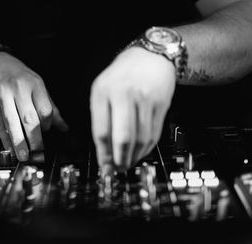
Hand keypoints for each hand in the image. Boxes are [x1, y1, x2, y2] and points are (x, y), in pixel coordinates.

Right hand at [0, 52, 67, 160]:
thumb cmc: (15, 74)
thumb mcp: (36, 83)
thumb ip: (50, 106)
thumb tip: (64, 127)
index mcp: (34, 84)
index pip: (45, 109)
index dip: (47, 125)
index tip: (47, 133)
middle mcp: (18, 90)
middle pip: (29, 118)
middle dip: (35, 139)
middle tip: (39, 153)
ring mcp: (3, 98)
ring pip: (13, 124)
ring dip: (19, 143)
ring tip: (24, 156)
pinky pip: (0, 125)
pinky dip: (5, 139)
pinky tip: (10, 148)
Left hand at [90, 47, 175, 171]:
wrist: (151, 55)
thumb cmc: (122, 75)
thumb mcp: (102, 89)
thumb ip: (101, 118)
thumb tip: (104, 151)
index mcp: (103, 92)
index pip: (101, 131)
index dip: (103, 154)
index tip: (104, 167)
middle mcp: (123, 94)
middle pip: (122, 138)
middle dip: (120, 160)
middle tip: (118, 169)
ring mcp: (145, 98)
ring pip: (140, 138)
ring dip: (134, 157)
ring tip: (128, 163)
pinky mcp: (161, 103)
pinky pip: (154, 133)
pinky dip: (146, 148)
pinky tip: (139, 152)